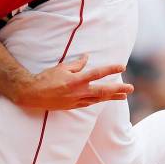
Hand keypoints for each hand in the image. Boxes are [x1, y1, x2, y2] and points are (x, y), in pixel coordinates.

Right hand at [13, 55, 132, 109]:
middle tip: (131, 88)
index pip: (97, 73)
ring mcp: (77, 101)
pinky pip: (90, 103)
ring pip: (99, 99)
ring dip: (112, 97)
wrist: (33, 94)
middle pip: (103, 91)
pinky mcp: (73, 106)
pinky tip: (105, 99)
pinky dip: (99, 100)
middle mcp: (79, 92)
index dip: (111, 69)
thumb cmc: (46, 78)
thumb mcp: (62, 67)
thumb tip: (87, 57)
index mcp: (76, 80)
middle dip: (118, 89)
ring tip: (124, 96)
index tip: (122, 66)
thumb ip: (77, 64)